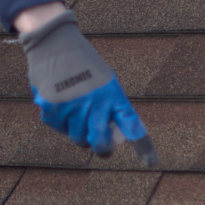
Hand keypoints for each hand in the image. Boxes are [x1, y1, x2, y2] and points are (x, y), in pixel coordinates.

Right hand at [19, 9, 148, 155]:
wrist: (56, 42)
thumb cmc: (85, 65)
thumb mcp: (106, 82)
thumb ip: (110, 107)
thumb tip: (109, 137)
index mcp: (113, 94)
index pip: (131, 123)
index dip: (142, 145)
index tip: (151, 161)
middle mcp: (95, 102)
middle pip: (100, 142)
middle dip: (102, 148)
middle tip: (103, 147)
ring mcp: (73, 106)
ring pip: (77, 137)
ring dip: (78, 131)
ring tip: (76, 111)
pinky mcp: (52, 107)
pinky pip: (58, 127)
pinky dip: (59, 120)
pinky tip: (60, 101)